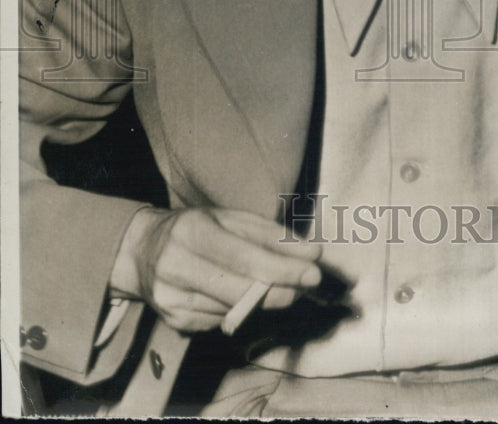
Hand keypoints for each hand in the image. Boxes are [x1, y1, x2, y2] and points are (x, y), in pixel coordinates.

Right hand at [111, 206, 321, 332]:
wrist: (141, 251)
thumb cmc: (195, 228)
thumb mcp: (228, 217)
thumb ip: (267, 233)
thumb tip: (308, 252)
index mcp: (191, 232)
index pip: (244, 257)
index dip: (282, 267)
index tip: (314, 269)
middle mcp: (176, 267)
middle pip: (241, 289)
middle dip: (283, 289)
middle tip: (311, 282)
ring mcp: (172, 300)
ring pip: (235, 310)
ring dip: (268, 301)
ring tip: (288, 286)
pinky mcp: (174, 322)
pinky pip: (222, 322)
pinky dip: (241, 311)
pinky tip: (245, 295)